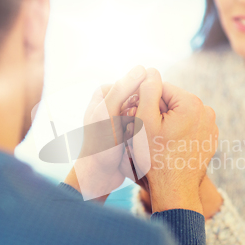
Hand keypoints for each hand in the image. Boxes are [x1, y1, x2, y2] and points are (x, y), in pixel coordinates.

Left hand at [64, 65, 146, 200]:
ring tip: (136, 139)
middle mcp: (112, 103)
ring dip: (146, 124)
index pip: (133, 83)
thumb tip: (142, 68)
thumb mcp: (108, 114)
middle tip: (134, 130)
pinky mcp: (129, 132)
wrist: (98, 176)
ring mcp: (121, 117)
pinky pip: (145, 126)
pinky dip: (147, 133)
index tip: (138, 114)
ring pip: (146, 112)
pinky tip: (144, 144)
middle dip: (144, 113)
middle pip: (141, 98)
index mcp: (104, 93)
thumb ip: (122, 90)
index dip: (142, 96)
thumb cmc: (99, 145)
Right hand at [133, 68, 218, 214]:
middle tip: (144, 131)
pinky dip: (178, 133)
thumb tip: (150, 71)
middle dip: (157, 111)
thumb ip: (147, 90)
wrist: (174, 190)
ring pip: (180, 115)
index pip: (161, 88)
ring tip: (156, 140)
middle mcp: (206, 111)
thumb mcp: (144, 121)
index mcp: (192, 103)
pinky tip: (168, 146)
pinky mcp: (210, 139)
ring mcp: (211, 126)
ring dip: (167, 122)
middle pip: (172, 101)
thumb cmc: (155, 157)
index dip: (144, 100)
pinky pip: (190, 128)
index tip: (136, 116)